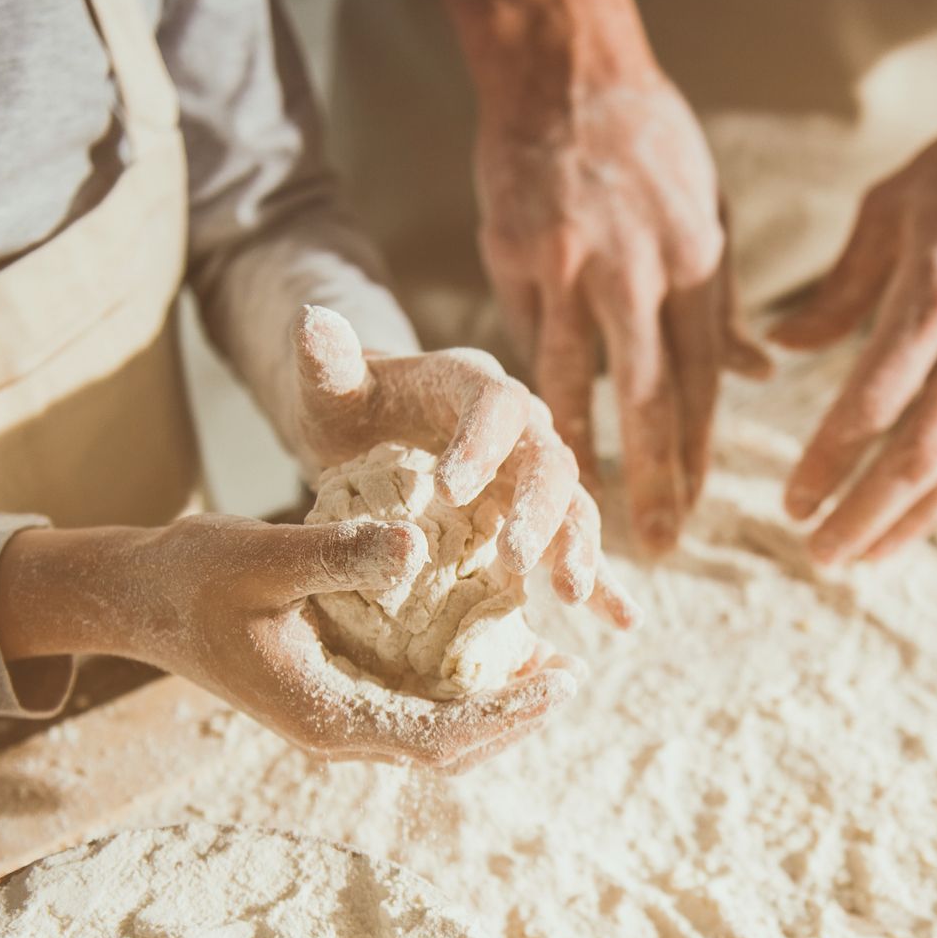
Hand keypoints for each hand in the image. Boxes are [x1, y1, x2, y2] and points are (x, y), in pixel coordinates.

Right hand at [0, 517, 578, 768]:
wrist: (137, 598)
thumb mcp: (264, 552)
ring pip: (431, 735)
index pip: (438, 736)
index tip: (562, 679)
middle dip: (513, 718)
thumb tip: (419, 546)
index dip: (507, 714)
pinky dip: (454, 690)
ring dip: (490, 709)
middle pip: (447, 749)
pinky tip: (486, 646)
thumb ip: (339, 556)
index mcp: (322, 714)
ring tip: (546, 665)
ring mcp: (330, 720)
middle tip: (571, 674)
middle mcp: (332, 732)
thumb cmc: (192, 573)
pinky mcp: (329, 698)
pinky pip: (408, 708)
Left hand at [292, 305, 638, 628]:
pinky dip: (605, 582)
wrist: (377, 434)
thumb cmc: (353, 408)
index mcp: (474, 384)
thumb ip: (325, 362)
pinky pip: (577, 547)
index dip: (480, 443)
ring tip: (572, 595)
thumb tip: (313, 318)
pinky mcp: (541, 518)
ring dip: (579, 548)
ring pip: (574, 505)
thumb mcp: (331, 389)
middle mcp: (520, 426)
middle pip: (548, 461)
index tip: (450, 489)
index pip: (493, 404)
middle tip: (519, 559)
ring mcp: (536, 474)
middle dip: (540, 510)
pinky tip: (623, 619)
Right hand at [472, 71, 768, 552]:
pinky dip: (535, 396)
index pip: (705, 381)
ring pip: (581, 383)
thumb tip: (761, 370)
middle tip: (657, 549)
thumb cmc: (648, 145)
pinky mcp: (518, 257)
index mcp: (699, 264)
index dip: (699, 455)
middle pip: (655, 398)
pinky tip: (531, 448)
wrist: (565, 73)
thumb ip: (725, 302)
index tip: (694, 514)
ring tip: (580, 522)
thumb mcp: (708, 212)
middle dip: (657, 480)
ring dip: (584, 459)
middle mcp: (643, 271)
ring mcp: (576, 265)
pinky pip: (529, 341)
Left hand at [772, 107, 936, 562]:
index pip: (874, 401)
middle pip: (923, 454)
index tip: (791, 502)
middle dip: (866, 515)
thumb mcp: (890, 208)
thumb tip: (783, 351)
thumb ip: (837, 291)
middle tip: (819, 556)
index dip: (829, 462)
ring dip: (913, 521)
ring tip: (865, 557)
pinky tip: (917, 509)